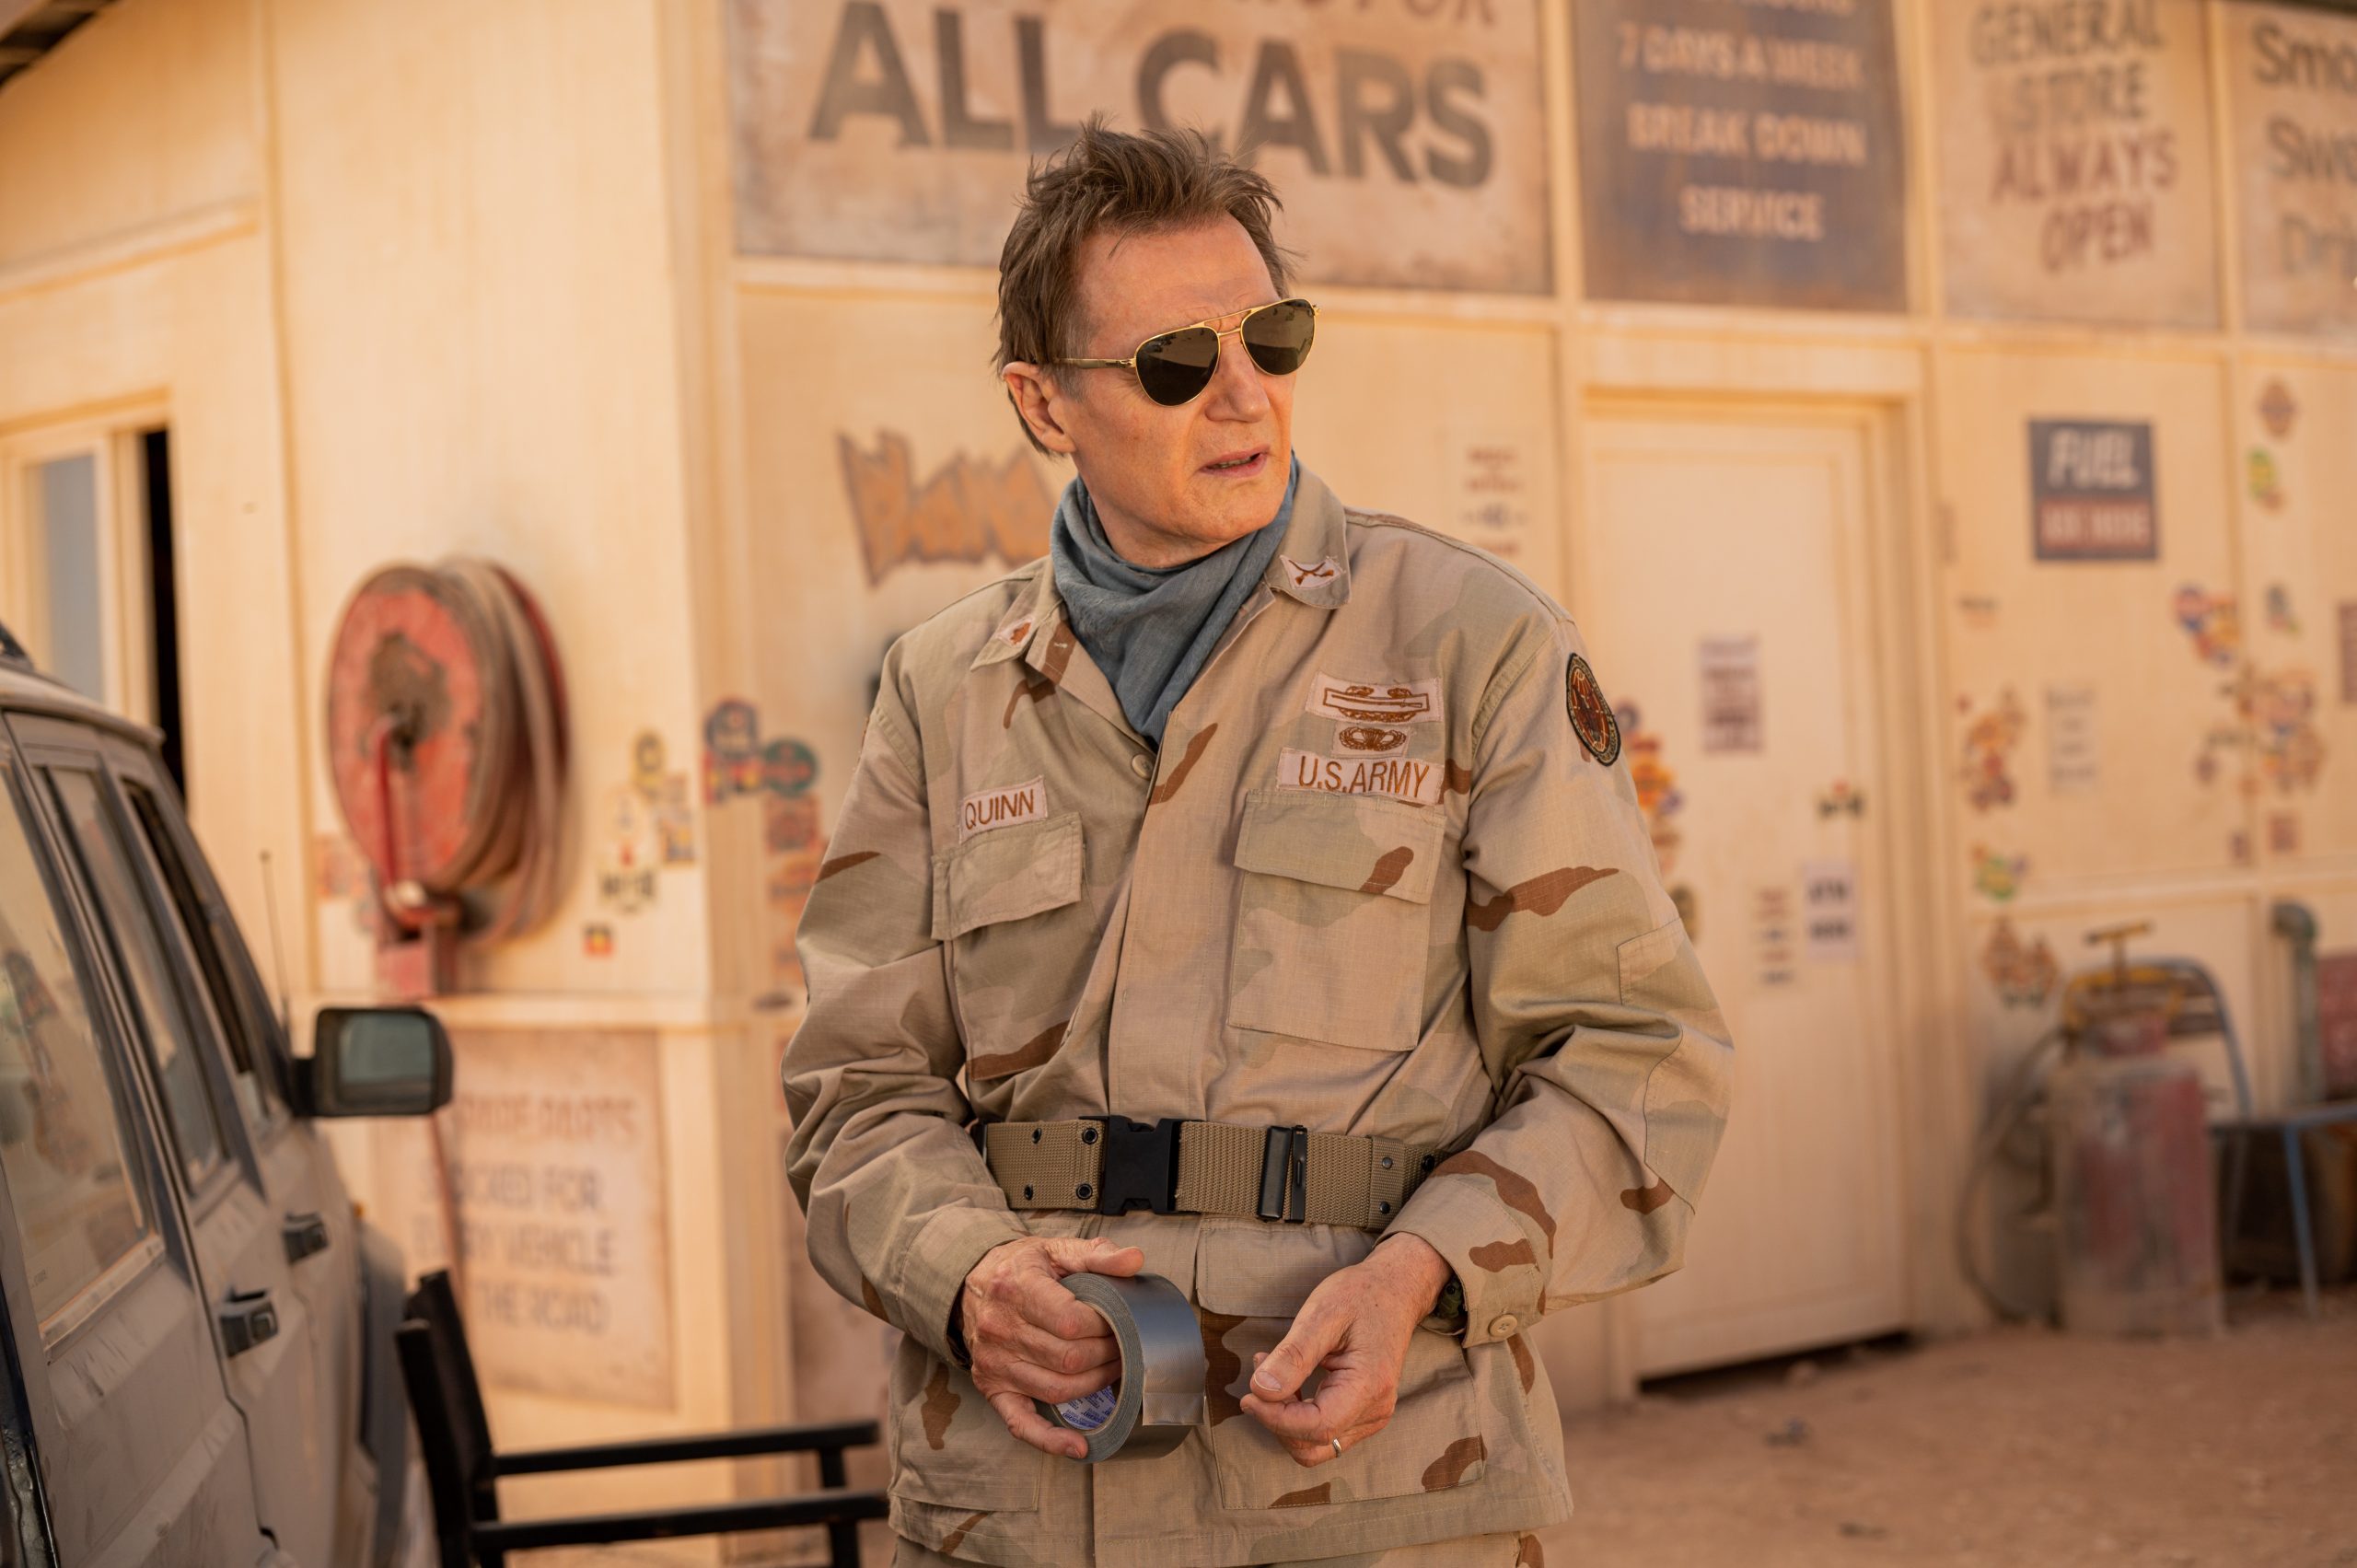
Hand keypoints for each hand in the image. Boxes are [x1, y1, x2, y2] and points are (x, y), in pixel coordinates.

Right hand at [958, 1236, 1144, 1459]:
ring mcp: (994, 1363)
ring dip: (1094, 1385)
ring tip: (1113, 1371)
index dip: (1104, 1327)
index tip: (1120, 1322)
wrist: (973, 1283)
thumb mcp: (1056, 1250)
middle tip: (1123, 1347)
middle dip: (1106, 1356)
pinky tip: (1078, 1447)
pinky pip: (1020, 1423)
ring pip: (1055, 1389)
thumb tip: (1135, 1259)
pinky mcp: (992, 1387)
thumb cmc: (1022, 1268)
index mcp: (1016, 1288)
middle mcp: (999, 1328)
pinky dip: (1050, 1440)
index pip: (1071, 1321)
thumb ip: (1097, 1254)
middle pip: (1068, 1359)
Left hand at [1240, 1233, 1453, 1466]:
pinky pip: (1324, 1432)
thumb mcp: (1322, 1314)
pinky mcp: (1363, 1414)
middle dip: (1277, 1422)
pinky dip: (1298, 1417)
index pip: (1317, 1427)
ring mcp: (1372, 1416)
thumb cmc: (1361, 1296)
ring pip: (1316, 1445)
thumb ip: (1292, 1355)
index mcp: (1369, 1387)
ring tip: (1272, 1375)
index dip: (1275, 1419)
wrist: (1395, 1291)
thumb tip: (1261, 1390)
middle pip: (1313, 1446)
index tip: (1249, 1395)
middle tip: (1260, 1378)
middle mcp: (1375, 1411)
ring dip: (1285, 1420)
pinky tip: (1289, 1384)